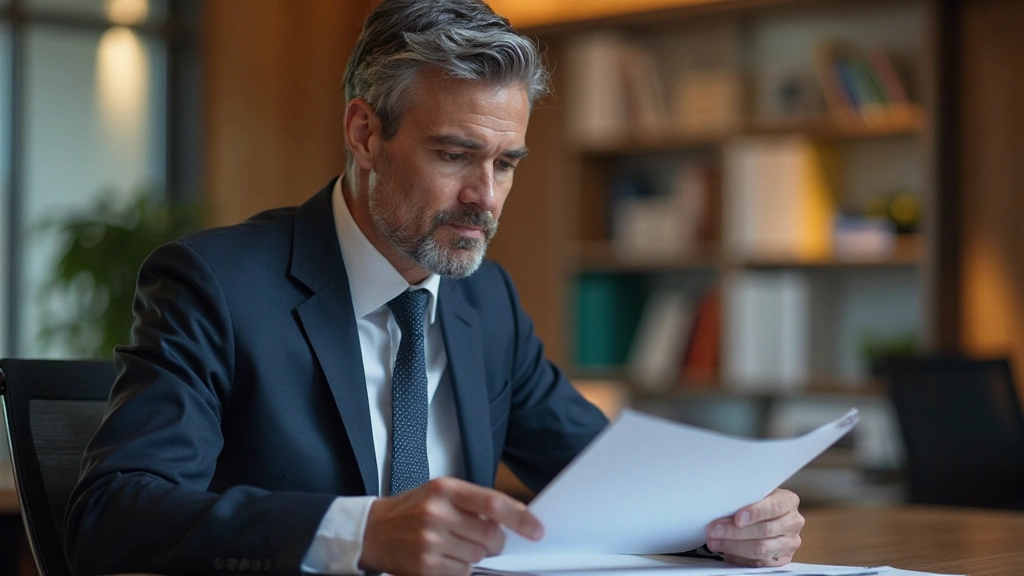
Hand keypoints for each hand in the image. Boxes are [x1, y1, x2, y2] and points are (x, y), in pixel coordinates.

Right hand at [359, 477, 543, 575]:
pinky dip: (460, 567)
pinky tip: (444, 556)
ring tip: (453, 543)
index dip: (521, 518)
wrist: (373, 530)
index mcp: (445, 490)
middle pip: (490, 536)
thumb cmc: (411, 509)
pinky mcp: (426, 567)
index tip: (537, 529)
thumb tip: (515, 516)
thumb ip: (475, 501)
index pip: (493, 504)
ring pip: (478, 557)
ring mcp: (431, 543)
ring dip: (474, 554)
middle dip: (495, 541)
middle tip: (483, 537)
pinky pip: (462, 572)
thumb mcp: (441, 492)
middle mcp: (437, 514)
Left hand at [704, 488, 803, 566]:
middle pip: (764, 530)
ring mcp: (790, 542)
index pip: (774, 507)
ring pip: (761, 549)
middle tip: (714, 530)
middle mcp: (793, 522)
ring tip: (715, 542)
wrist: (771, 515)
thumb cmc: (758, 501)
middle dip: (735, 532)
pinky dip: (740, 557)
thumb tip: (721, 506)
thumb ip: (745, 498)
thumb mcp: (755, 493)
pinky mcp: (784, 559)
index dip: (755, 513)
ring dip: (733, 546)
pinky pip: (760, 562)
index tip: (737, 518)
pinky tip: (726, 551)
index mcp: (789, 501)